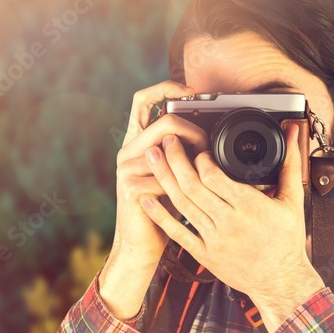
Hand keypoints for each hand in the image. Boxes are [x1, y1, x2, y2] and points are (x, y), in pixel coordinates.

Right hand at [109, 80, 208, 267]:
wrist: (142, 245)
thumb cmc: (162, 210)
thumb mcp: (172, 174)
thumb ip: (180, 151)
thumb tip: (207, 132)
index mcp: (136, 142)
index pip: (142, 100)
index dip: (165, 87)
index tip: (191, 91)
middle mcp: (127, 151)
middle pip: (164, 122)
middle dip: (194, 132)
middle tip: (207, 148)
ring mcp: (126, 169)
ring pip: (168, 149)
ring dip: (192, 160)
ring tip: (201, 174)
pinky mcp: (131, 188)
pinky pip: (167, 177)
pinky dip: (184, 186)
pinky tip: (189, 197)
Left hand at [136, 120, 325, 332]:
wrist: (280, 282)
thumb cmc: (287, 242)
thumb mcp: (293, 202)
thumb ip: (290, 164)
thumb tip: (292, 132)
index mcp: (250, 207)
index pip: (216, 177)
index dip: (201, 159)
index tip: (197, 147)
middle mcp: (229, 222)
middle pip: (194, 186)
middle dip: (176, 160)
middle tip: (166, 141)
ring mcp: (214, 240)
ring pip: (183, 205)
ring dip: (164, 178)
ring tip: (152, 158)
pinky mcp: (204, 254)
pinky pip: (177, 233)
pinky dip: (160, 215)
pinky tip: (146, 199)